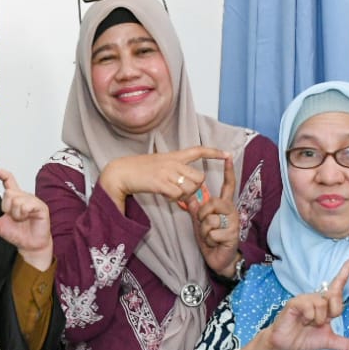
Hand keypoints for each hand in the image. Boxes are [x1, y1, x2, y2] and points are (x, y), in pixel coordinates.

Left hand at [0, 168, 52, 269]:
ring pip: (17, 200)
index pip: (7, 178)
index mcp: (14, 197)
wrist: (30, 246)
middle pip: (8, 192)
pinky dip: (23, 214)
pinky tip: (27, 218)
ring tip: (21, 220)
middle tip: (12, 217)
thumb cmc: (18, 234)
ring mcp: (33, 200)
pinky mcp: (40, 206)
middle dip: (7, 208)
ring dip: (16, 214)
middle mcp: (23, 196)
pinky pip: (26, 205)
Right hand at [97, 145, 227, 209]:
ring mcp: (167, 172)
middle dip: (194, 188)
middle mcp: (173, 162)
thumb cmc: (138, 169)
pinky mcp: (160, 182)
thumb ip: (173, 170)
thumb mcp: (159, 163)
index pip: (198, 150)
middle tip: (182, 192)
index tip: (227, 154)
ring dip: (184, 195)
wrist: (121, 172)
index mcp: (174, 156)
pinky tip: (164, 196)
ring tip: (170, 193)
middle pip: (199, 177)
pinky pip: (177, 195)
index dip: (214, 152)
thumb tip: (185, 183)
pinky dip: (173, 199)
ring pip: (190, 188)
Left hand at [189, 155, 241, 276]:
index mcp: (225, 205)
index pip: (228, 185)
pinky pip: (212, 232)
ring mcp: (233, 223)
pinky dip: (209, 239)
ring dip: (205, 231)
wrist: (218, 258)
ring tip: (210, 236)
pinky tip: (214, 243)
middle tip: (205, 225)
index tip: (229, 156)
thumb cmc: (211, 238)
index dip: (228, 171)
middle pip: (213, 203)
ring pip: (211, 219)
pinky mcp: (232, 235)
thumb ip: (196, 206)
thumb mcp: (200, 220)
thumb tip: (188, 193)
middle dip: (203, 215)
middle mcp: (231, 211)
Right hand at [257, 254, 348, 349]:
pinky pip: (311, 306)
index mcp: (326, 304)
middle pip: (336, 297)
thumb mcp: (330, 342)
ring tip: (309, 324)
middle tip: (322, 323)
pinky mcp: (295, 302)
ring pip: (323, 304)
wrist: (286, 345)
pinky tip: (302, 321)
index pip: (339, 285)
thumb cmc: (305, 339)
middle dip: (333, 312)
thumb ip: (348, 345)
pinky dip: (310, 317)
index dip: (347, 271)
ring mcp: (306, 299)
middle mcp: (317, 298)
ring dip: (319, 319)